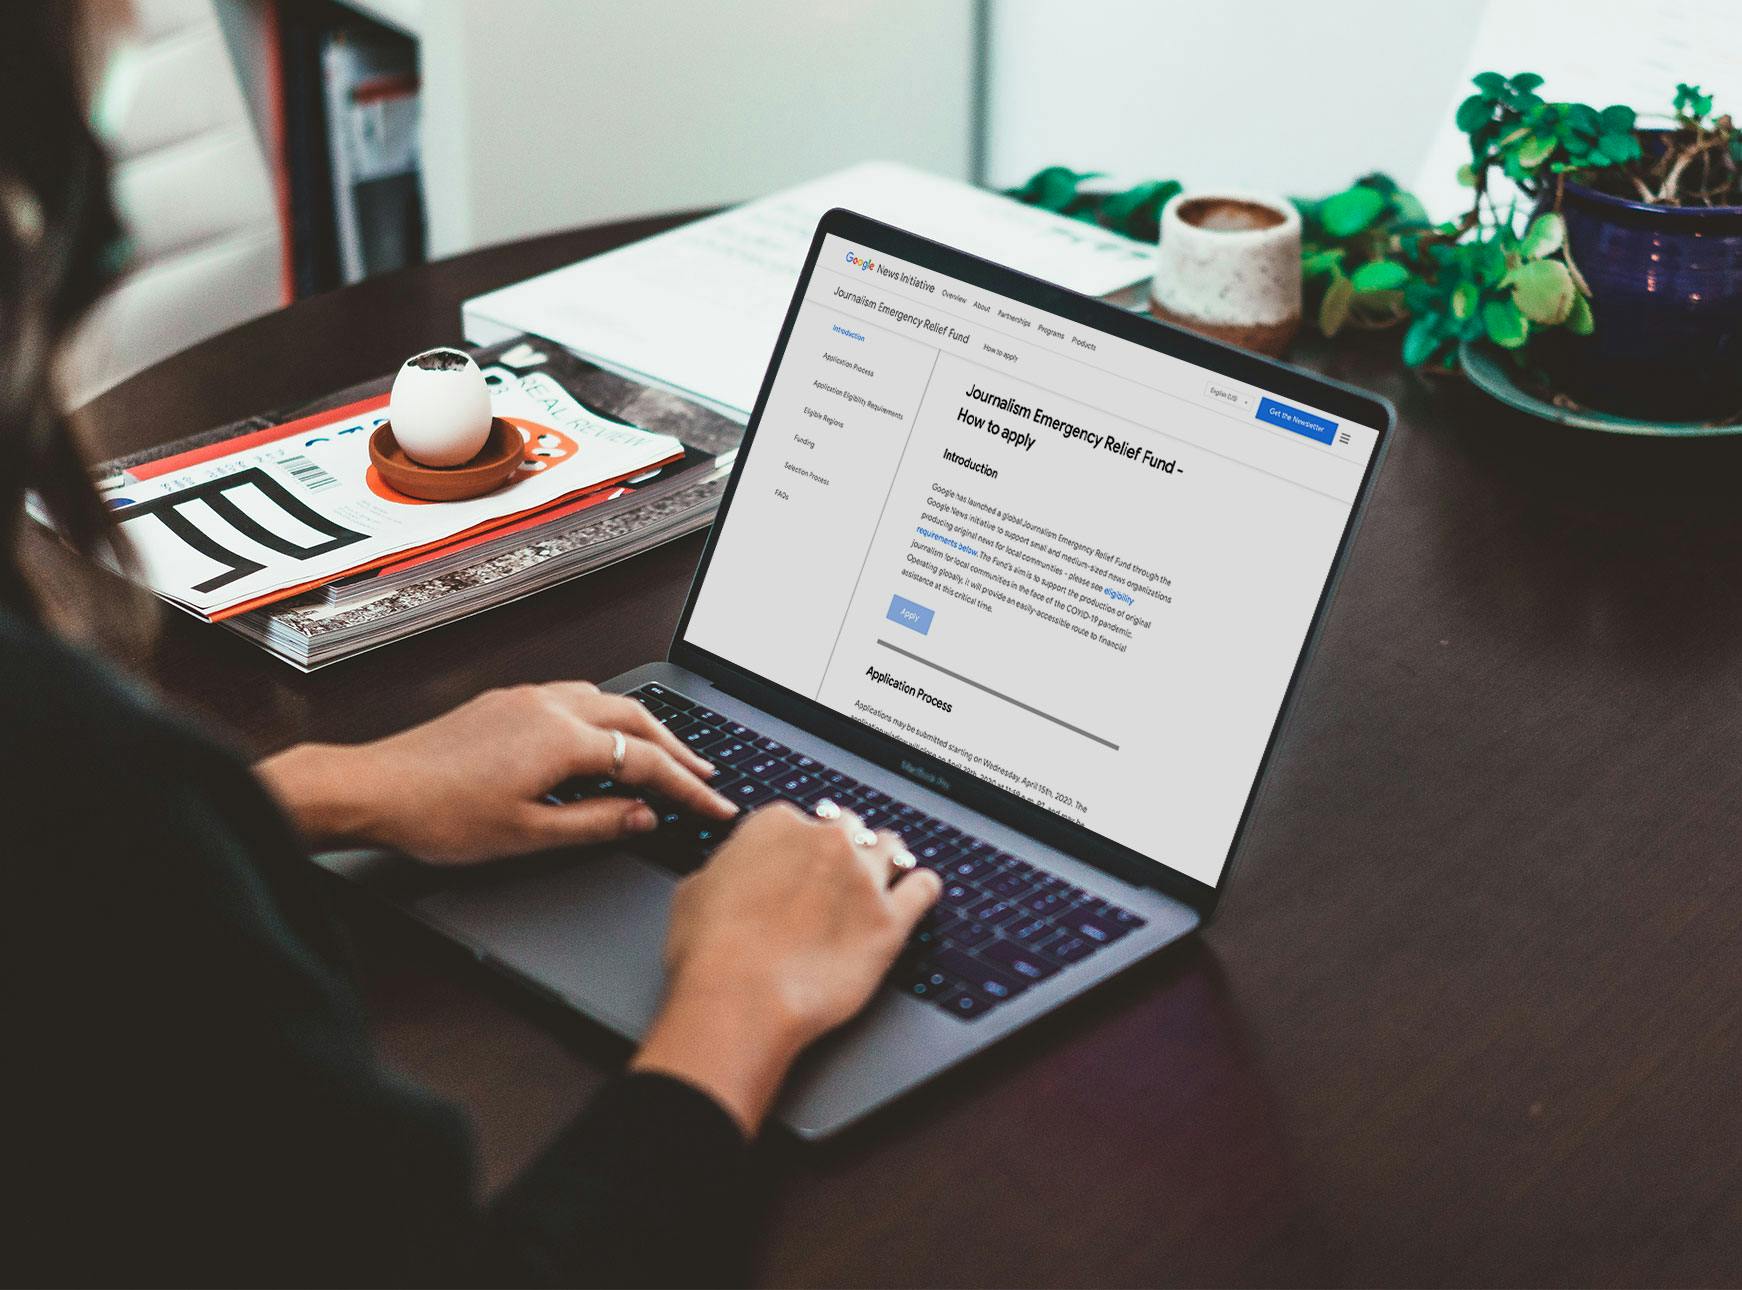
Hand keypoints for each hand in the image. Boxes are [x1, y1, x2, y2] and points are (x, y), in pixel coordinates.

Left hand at [257, 681, 736, 863]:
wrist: (375, 790)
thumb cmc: (439, 815)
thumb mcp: (529, 835)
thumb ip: (596, 822)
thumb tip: (643, 816)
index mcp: (563, 739)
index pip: (647, 762)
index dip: (689, 788)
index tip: (716, 806)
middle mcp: (549, 706)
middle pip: (637, 718)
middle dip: (678, 747)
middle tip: (705, 775)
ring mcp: (525, 699)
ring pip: (606, 701)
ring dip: (643, 727)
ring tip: (664, 755)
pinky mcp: (505, 702)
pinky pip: (574, 697)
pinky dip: (606, 716)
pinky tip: (602, 737)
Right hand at [631, 800, 941, 1133]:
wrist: (740, 999)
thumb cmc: (710, 952)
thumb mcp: (695, 890)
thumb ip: (728, 866)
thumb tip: (736, 870)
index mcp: (776, 824)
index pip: (798, 819)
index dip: (797, 845)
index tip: (796, 864)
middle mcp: (826, 841)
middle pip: (848, 827)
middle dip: (841, 849)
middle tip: (832, 879)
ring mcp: (864, 878)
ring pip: (890, 846)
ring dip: (884, 859)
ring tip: (878, 878)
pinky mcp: (892, 920)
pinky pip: (924, 887)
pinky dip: (922, 887)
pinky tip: (916, 893)